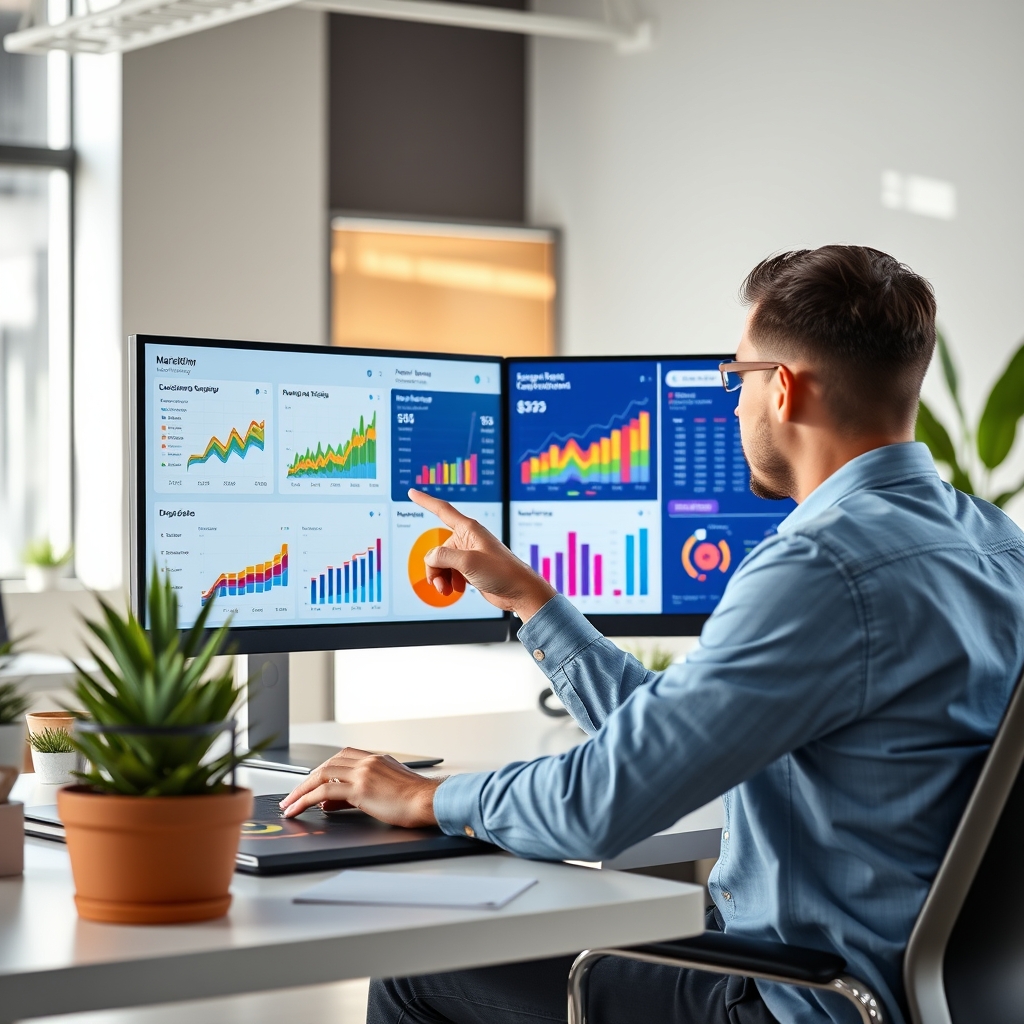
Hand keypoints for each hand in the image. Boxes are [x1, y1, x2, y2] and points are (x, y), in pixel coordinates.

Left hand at [279, 747, 440, 826]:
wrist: (429, 802)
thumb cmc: (415, 800)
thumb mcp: (386, 789)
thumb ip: (358, 792)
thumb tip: (332, 802)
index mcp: (376, 759)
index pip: (341, 758)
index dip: (322, 770)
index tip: (310, 783)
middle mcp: (367, 761)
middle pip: (327, 765)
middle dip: (306, 780)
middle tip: (293, 795)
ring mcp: (363, 773)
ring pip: (321, 775)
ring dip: (300, 790)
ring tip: (289, 804)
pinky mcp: (360, 788)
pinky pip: (325, 792)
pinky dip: (306, 799)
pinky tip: (298, 809)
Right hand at [408, 489, 555, 621]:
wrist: (519, 592)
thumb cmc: (501, 572)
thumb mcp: (468, 562)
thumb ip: (443, 556)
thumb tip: (430, 558)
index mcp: (468, 529)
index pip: (442, 510)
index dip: (425, 501)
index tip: (412, 492)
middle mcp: (467, 540)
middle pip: (437, 549)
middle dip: (434, 567)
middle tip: (439, 584)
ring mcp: (468, 555)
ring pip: (441, 563)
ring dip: (440, 577)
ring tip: (447, 590)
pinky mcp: (470, 569)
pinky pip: (450, 572)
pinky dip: (449, 582)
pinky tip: (457, 589)